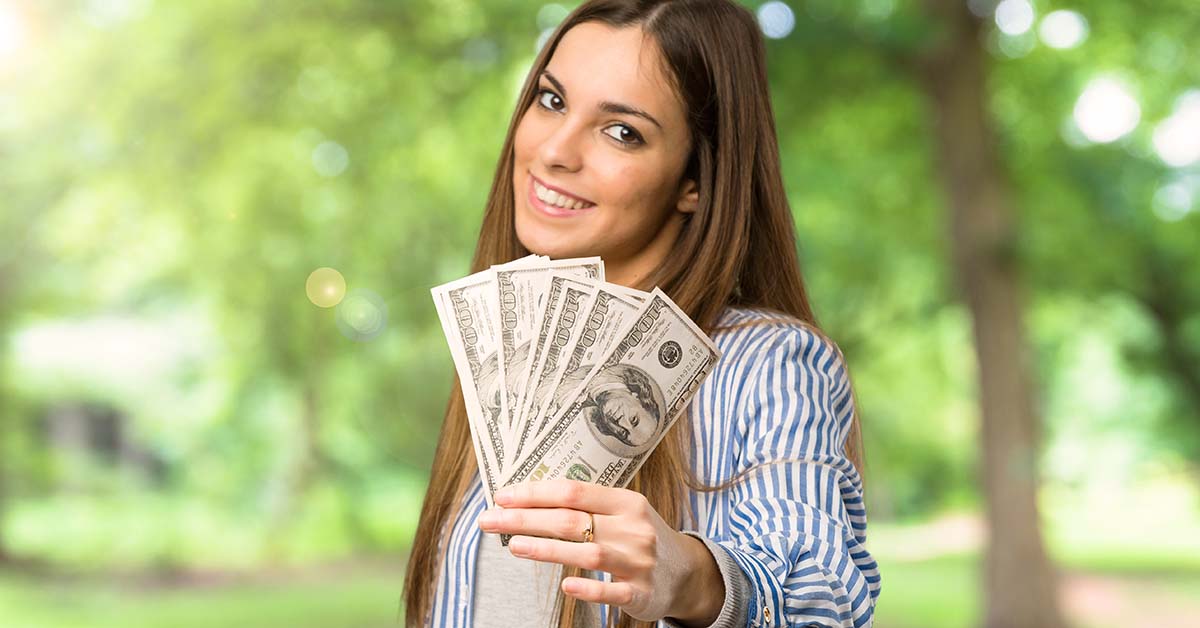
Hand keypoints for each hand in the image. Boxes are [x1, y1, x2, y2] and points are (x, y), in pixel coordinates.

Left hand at [477, 479, 723, 624]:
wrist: (687, 574)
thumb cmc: (640, 538)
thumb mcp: (624, 513)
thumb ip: (586, 508)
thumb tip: (530, 502)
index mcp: (627, 502)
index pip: (573, 491)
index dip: (534, 493)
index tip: (502, 496)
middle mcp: (633, 528)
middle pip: (572, 519)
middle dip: (525, 519)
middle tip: (491, 520)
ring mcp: (639, 561)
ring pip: (587, 551)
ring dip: (546, 549)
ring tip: (514, 546)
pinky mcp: (641, 593)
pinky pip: (612, 590)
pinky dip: (588, 587)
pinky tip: (565, 585)